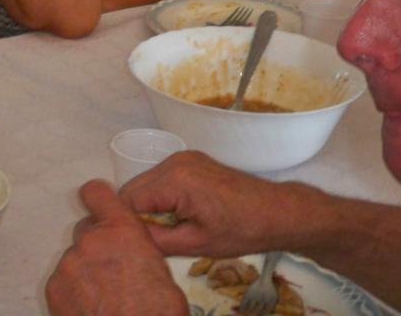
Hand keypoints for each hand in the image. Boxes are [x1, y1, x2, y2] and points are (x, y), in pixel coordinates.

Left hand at [46, 179, 188, 315]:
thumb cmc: (157, 309)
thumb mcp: (158, 267)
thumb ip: (135, 248)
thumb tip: (129, 254)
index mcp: (121, 229)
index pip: (96, 193)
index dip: (96, 199)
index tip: (97, 206)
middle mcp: (91, 240)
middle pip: (85, 232)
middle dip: (95, 247)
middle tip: (109, 273)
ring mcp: (68, 264)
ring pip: (74, 261)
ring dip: (84, 273)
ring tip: (102, 298)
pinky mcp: (54, 288)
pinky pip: (62, 283)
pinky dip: (71, 293)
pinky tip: (89, 308)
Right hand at [122, 151, 302, 259]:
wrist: (274, 212)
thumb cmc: (238, 230)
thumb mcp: (195, 244)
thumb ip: (156, 240)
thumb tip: (127, 238)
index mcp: (174, 180)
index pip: (128, 200)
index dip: (126, 223)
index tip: (135, 241)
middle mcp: (174, 161)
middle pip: (133, 188)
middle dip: (135, 214)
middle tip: (149, 239)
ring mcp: (183, 157)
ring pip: (146, 183)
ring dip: (148, 205)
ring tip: (165, 229)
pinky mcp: (191, 159)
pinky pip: (161, 177)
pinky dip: (161, 196)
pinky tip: (176, 214)